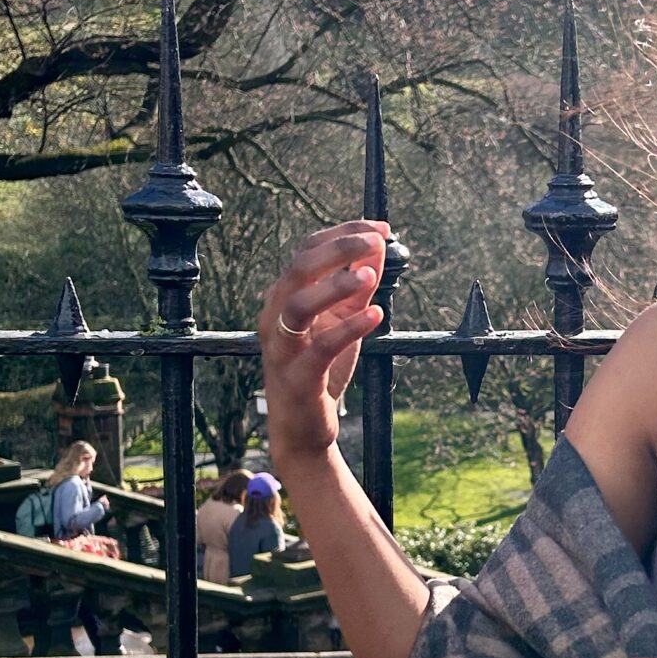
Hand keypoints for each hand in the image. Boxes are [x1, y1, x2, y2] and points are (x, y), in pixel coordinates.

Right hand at [257, 221, 390, 462]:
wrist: (303, 428)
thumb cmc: (319, 370)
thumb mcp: (342, 319)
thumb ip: (357, 285)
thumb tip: (378, 246)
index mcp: (285, 297)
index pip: (309, 250)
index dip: (344, 233)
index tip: (380, 228)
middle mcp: (276, 316)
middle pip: (299, 267)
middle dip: (338, 248)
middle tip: (374, 241)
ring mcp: (283, 347)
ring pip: (298, 304)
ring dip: (335, 285)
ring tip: (369, 276)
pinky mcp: (297, 378)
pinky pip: (319, 348)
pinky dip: (349, 328)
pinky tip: (375, 315)